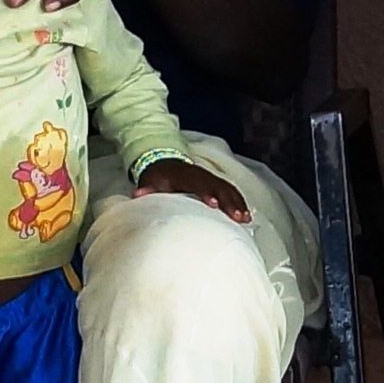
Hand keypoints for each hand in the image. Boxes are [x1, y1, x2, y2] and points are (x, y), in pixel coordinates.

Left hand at [137, 155, 255, 224]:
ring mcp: (210, 178)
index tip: (214, 204)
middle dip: (230, 201)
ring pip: (228, 188)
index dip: (206, 193)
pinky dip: (239, 201)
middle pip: (219, 186)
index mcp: (186, 176)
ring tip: (246, 219)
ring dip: (238, 202)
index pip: (199, 183)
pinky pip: (230, 190)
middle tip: (238, 217)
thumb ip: (147, 189)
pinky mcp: (215, 183)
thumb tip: (137, 195)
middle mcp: (201, 175)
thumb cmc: (158, 177)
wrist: (164, 164)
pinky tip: (246, 215)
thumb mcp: (151, 181)